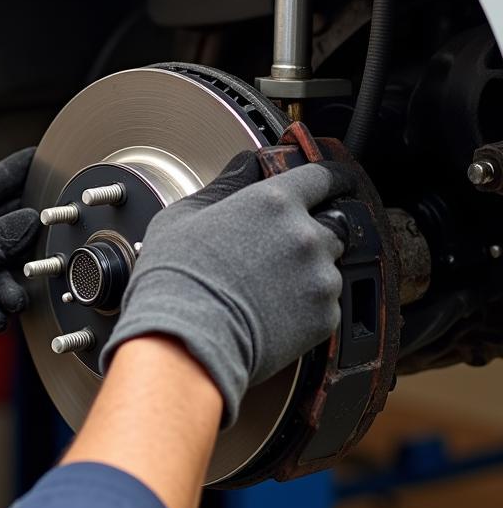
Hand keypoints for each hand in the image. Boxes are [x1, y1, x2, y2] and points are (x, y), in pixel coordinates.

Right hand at [100, 151, 356, 425]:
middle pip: (331, 222)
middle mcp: (305, 235)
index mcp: (274, 202)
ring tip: (268, 285)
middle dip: (310, 230)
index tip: (328, 183)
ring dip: (308, 269)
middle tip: (276, 248)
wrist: (185, 341)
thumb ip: (226, 184)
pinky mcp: (324, 316)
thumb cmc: (176, 280)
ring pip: (328, 265)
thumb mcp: (185, 215)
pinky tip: (272, 309)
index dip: (327, 178)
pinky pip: (325, 302)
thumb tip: (246, 166)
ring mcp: (320, 277)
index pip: (323, 176)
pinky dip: (305, 304)